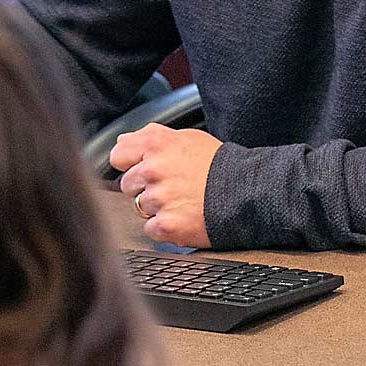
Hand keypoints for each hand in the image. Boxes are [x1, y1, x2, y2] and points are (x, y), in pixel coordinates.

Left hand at [112, 124, 221, 247]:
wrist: (246, 192)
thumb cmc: (219, 166)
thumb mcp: (188, 138)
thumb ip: (152, 136)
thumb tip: (122, 142)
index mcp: (156, 145)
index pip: (118, 156)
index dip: (131, 164)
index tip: (144, 168)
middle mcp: (153, 170)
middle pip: (127, 185)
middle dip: (145, 187)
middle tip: (173, 186)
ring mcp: (159, 199)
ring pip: (139, 207)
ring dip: (157, 207)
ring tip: (182, 200)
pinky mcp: (166, 225)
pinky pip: (150, 229)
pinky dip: (164, 226)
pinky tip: (183, 215)